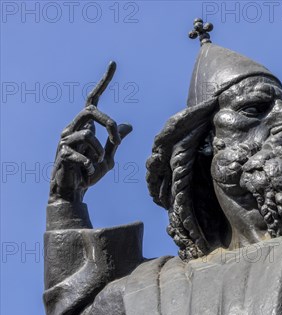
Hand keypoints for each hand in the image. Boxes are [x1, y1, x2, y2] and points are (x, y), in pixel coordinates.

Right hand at [49, 62, 132, 203]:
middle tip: (116, 139)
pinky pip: (83, 154)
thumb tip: (128, 125)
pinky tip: (87, 174)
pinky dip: (91, 166)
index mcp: (84, 126)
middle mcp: (72, 127)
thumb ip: (115, 141)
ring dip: (99, 153)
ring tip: (96, 166)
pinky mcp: (61, 152)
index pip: (93, 99)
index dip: (104, 82)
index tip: (114, 64)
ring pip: (89, 136)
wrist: (73, 192)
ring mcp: (64, 139)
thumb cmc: (89, 173)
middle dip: (108, 123)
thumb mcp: (108, 157)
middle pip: (91, 110)